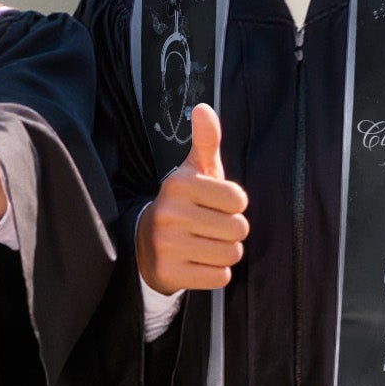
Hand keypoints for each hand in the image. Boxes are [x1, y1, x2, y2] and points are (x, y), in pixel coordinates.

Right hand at [136, 103, 248, 292]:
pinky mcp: (170, 273)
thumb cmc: (183, 204)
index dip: (234, 205)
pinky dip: (215, 272)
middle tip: (209, 228)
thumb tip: (203, 108)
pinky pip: (220, 277)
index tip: (215, 205)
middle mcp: (170, 213)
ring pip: (231, 254)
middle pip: (239, 229)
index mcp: (179, 184)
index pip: (239, 200)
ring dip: (225, 252)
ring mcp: (167, 245)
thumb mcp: (194, 171)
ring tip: (204, 244)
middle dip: (231, 231)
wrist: (145, 243)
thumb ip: (206, 141)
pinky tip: (197, 262)